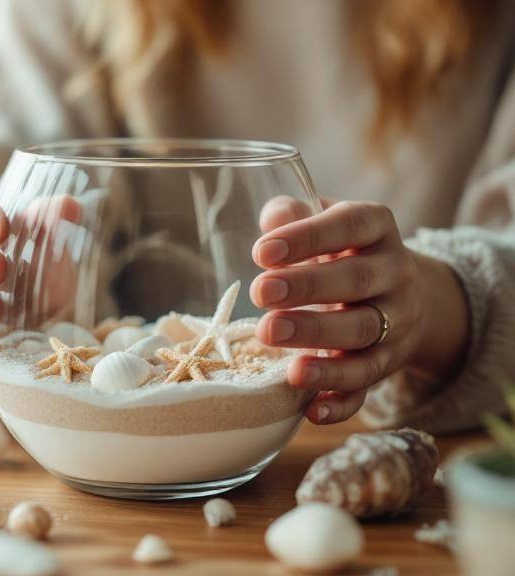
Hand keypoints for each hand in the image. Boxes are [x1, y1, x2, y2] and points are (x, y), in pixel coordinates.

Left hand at [250, 198, 468, 424]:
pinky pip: (367, 388)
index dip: (308, 236)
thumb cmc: (342, 251)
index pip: (349, 225)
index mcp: (377, 230)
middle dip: (308, 289)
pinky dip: (341, 403)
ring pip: (363, 336)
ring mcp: (396, 324)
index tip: (262, 252)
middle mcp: (395, 275)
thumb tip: (272, 220)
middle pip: (356, 283)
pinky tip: (310, 409)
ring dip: (317, 341)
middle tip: (261, 294)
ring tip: (271, 338)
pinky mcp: (387, 366)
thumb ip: (294, 216)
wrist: (400, 293)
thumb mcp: (323, 224)